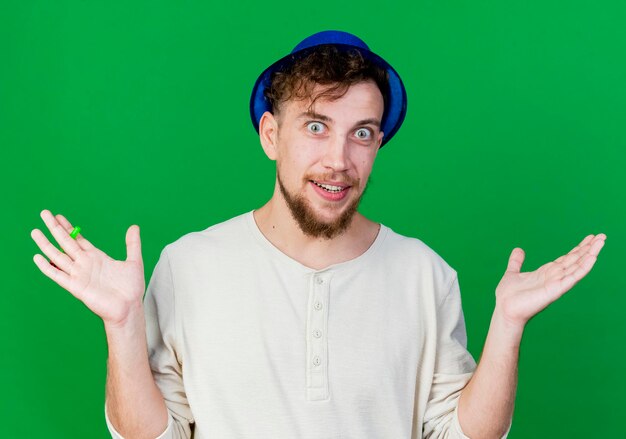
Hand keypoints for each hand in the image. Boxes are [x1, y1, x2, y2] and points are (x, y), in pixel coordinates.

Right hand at [31, 209, 144, 326]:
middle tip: (44, 213)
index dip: (68, 227)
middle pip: (65, 242)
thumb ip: (132, 244)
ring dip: (46, 244)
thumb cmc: (131, 288)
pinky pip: (58, 275)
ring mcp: (79, 274)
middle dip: (55, 228)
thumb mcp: (134, 261)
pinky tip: (37, 257)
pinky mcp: (76, 287)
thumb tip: (134, 226)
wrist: (129, 307)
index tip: (58, 216)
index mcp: (97, 257)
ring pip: (58, 256)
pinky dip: (47, 267)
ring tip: (35, 231)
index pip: (78, 239)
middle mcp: (85, 264)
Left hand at [494, 234, 605, 329]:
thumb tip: (518, 250)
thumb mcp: (512, 273)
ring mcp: (556, 283)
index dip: (578, 248)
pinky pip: (573, 277)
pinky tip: (593, 257)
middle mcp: (554, 277)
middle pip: (575, 260)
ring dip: (590, 254)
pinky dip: (584, 267)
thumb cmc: (508, 297)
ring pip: (577, 266)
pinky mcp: (556, 290)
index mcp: (546, 273)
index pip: (566, 258)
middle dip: (588, 248)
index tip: (589, 238)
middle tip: (602, 236)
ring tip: (601, 242)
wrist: (504, 310)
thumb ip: (516, 262)